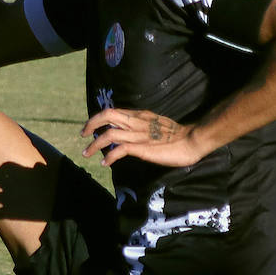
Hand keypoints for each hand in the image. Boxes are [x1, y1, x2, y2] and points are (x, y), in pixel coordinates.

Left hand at [81, 107, 203, 168]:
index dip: (98, 118)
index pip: (114, 111)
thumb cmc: (177, 135)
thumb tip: (127, 134)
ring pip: (109, 134)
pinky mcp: (142, 148)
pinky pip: (119, 150)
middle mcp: (136, 122)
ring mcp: (138, 135)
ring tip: (86, 153)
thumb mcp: (155, 125)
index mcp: (139, 115)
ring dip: (94, 144)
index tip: (91, 127)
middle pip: (107, 115)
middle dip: (91, 124)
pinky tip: (105, 163)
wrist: (192, 140)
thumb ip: (141, 127)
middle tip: (83, 134)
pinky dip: (109, 156)